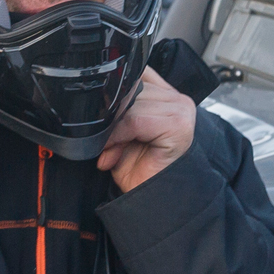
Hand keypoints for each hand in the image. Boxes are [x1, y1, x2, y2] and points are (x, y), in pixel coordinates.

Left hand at [97, 66, 194, 191]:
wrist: (155, 199)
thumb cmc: (139, 168)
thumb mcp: (119, 132)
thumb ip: (114, 112)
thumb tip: (93, 103)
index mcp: (164, 92)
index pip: (134, 74)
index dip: (113, 94)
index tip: (98, 119)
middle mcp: (176, 97)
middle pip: (131, 89)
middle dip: (111, 117)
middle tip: (103, 145)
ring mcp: (180, 108)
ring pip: (131, 105)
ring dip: (113, 129)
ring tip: (109, 150)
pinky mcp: (178, 124)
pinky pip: (136, 120)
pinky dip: (119, 135)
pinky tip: (113, 151)